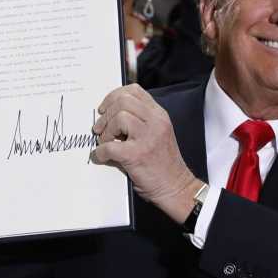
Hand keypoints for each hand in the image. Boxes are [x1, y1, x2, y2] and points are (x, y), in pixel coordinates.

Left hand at [90, 84, 201, 222]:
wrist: (176, 187)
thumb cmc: (164, 164)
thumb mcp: (158, 134)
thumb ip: (140, 121)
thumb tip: (110, 116)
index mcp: (159, 115)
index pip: (134, 91)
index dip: (114, 96)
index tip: (105, 108)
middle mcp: (156, 122)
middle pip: (123, 101)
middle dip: (106, 114)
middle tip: (101, 128)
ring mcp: (147, 138)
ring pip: (119, 118)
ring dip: (106, 131)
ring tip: (107, 142)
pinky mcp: (137, 155)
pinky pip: (110, 146)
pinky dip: (101, 152)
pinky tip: (104, 156)